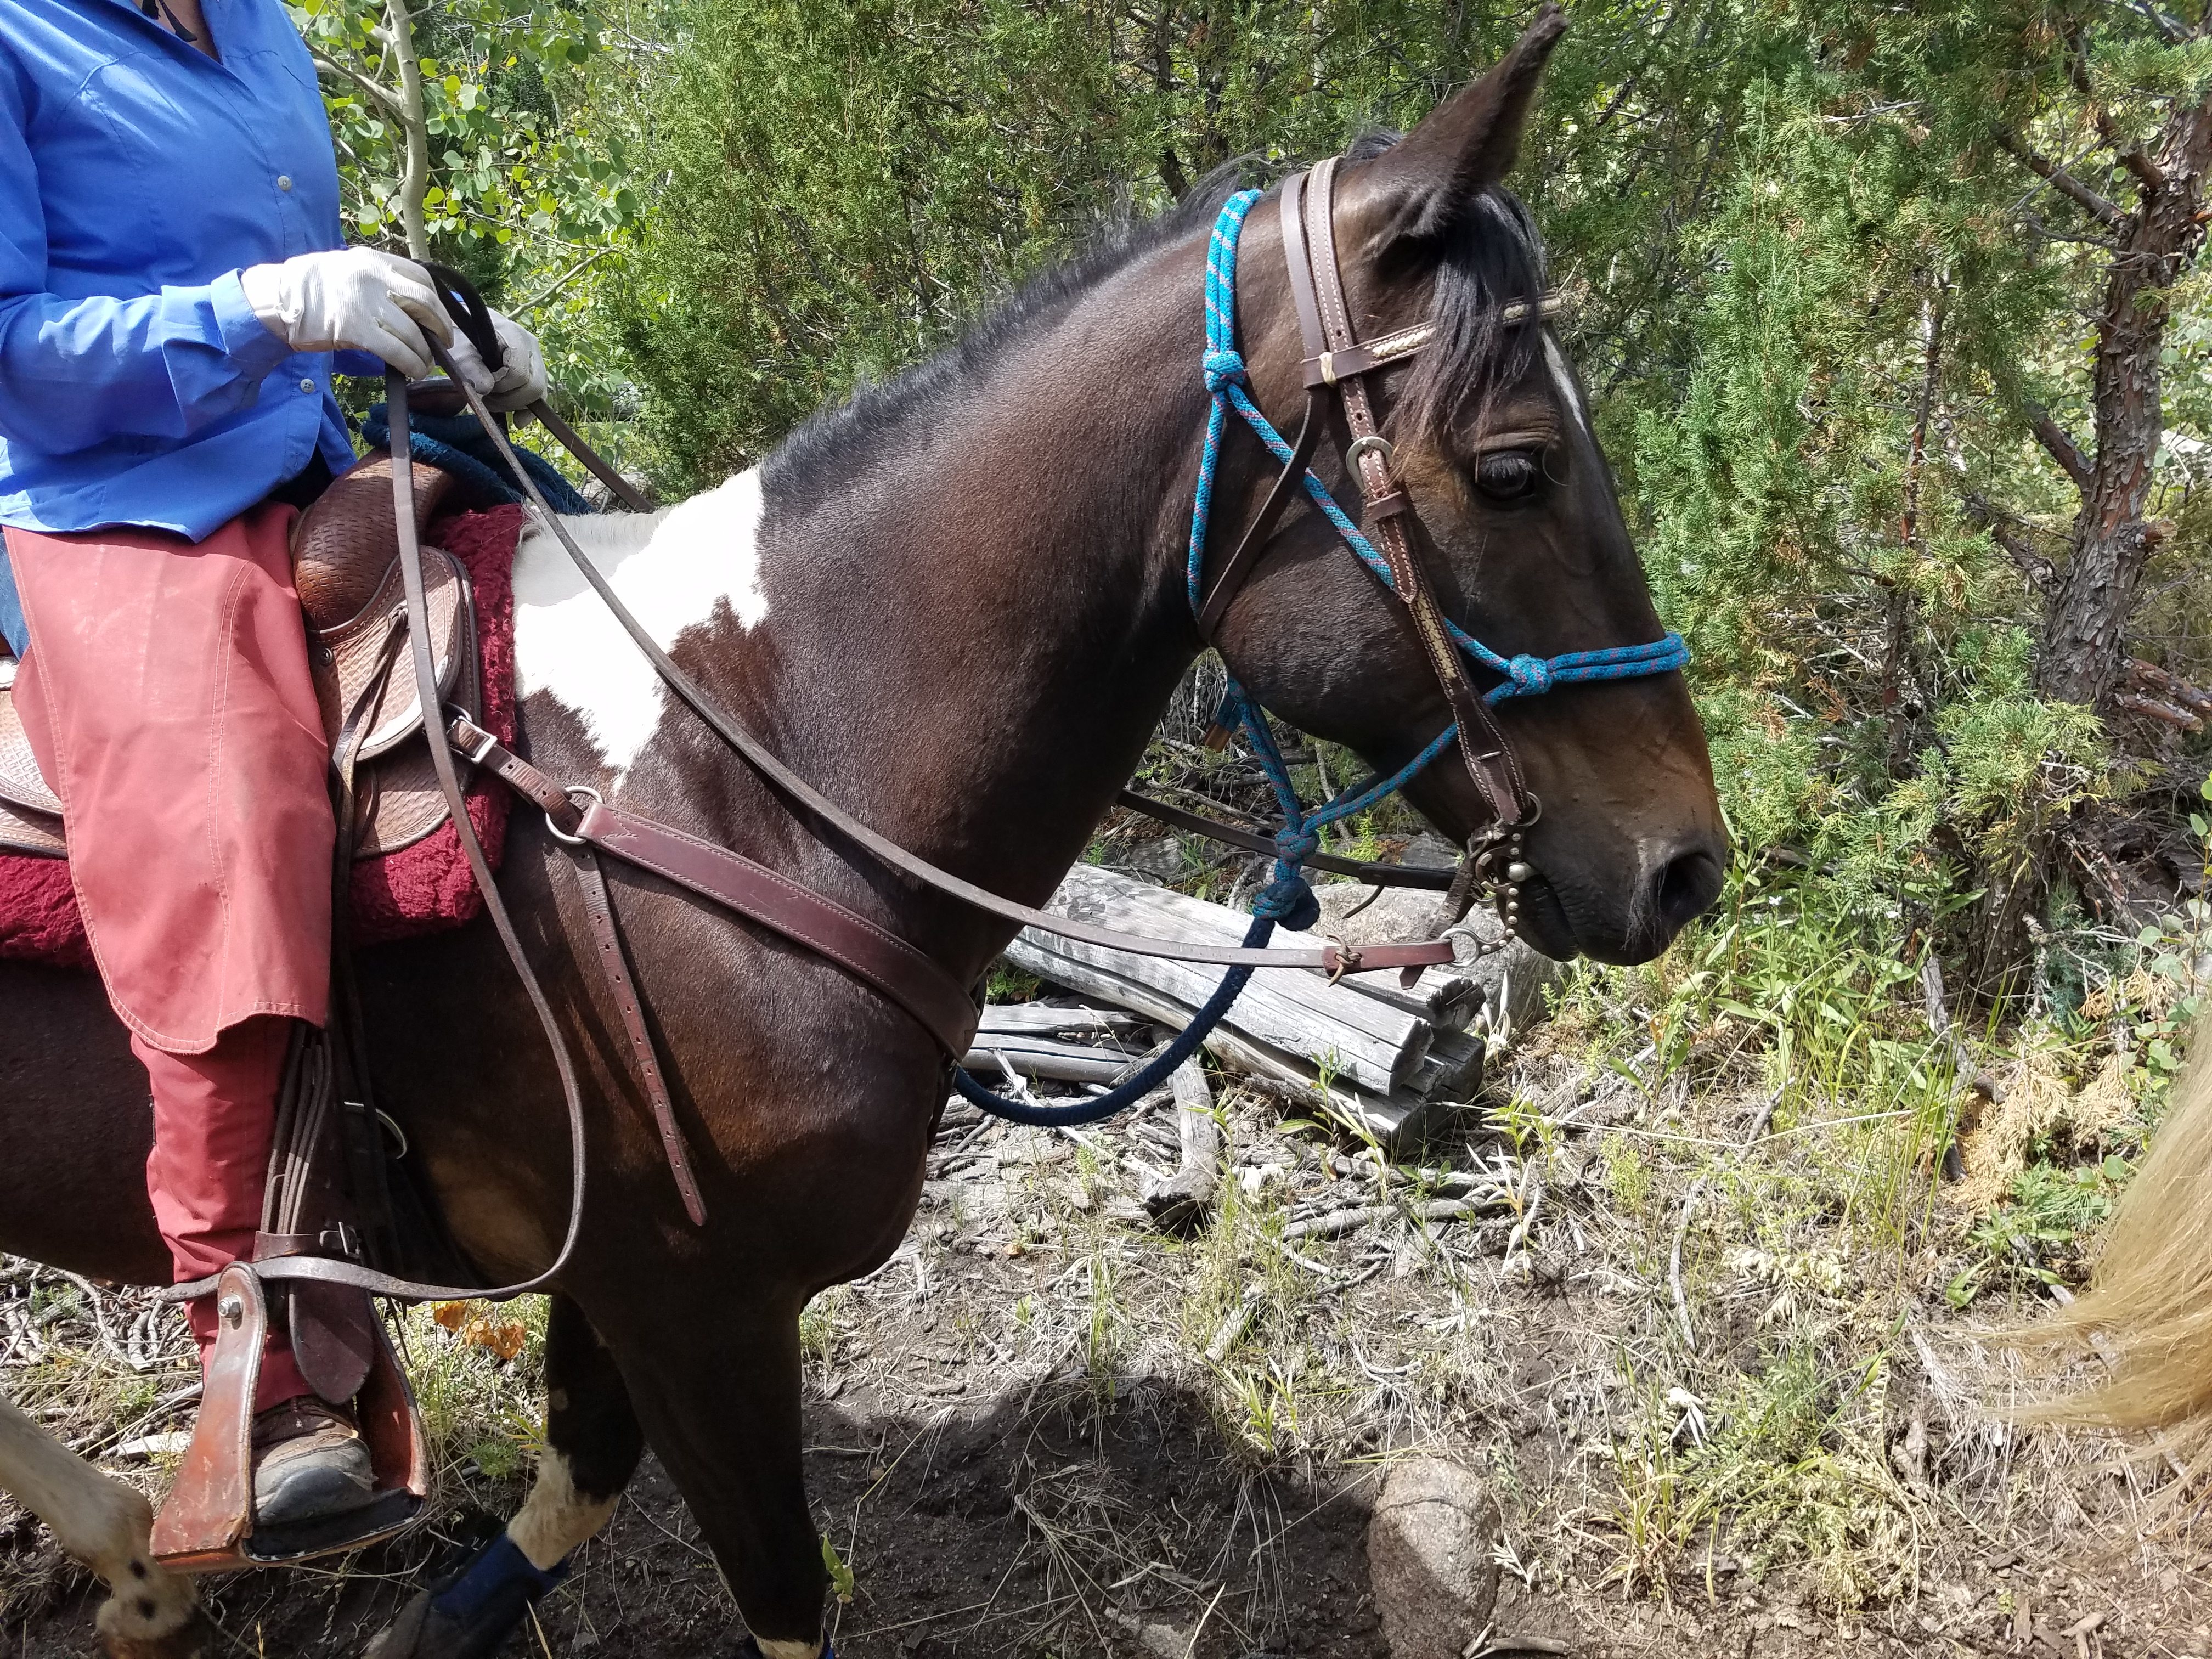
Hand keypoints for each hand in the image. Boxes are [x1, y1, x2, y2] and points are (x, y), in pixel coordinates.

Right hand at [238, 249, 450, 378]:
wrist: (277, 298)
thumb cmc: (313, 287)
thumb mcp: (349, 269)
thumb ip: (380, 280)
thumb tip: (412, 306)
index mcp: (374, 260)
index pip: (422, 279)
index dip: (438, 303)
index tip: (440, 319)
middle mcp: (374, 277)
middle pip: (425, 305)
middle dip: (441, 328)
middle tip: (443, 344)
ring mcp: (365, 303)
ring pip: (413, 332)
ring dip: (425, 354)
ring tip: (425, 364)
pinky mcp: (355, 329)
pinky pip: (397, 350)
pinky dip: (411, 364)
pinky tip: (413, 372)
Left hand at [443, 311, 548, 412]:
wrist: (469, 330)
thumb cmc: (463, 338)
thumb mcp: (459, 350)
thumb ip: (469, 366)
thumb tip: (485, 389)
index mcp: (515, 336)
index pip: (518, 373)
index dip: (500, 386)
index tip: (483, 382)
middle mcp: (532, 347)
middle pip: (533, 387)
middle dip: (509, 399)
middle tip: (487, 395)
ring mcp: (537, 360)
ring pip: (537, 395)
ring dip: (512, 404)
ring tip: (492, 396)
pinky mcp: (537, 373)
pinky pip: (540, 398)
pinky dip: (526, 410)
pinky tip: (517, 419)